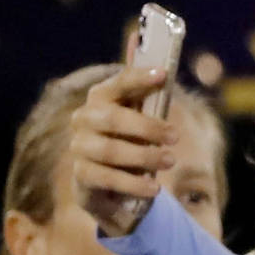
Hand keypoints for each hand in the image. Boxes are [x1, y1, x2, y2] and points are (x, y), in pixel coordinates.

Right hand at [66, 65, 177, 237]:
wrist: (110, 186)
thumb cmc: (130, 143)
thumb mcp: (141, 121)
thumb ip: (148, 97)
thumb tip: (163, 66)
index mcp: (100, 100)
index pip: (118, 84)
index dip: (139, 78)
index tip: (164, 74)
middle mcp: (84, 120)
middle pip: (113, 118)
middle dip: (147, 127)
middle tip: (175, 136)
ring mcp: (80, 147)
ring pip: (111, 150)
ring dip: (144, 156)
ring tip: (170, 161)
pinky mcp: (82, 175)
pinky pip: (108, 178)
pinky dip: (134, 184)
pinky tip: (154, 188)